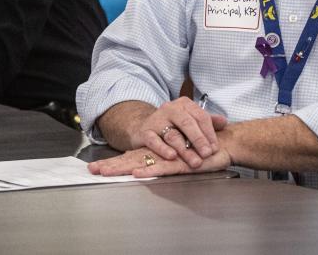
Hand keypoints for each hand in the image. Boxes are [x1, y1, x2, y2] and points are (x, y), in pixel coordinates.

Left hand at [88, 144, 231, 178]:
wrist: (224, 144)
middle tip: (93, 169)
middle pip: (131, 160)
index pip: (132, 158)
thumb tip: (149, 166)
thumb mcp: (181, 158)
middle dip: (112, 166)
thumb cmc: (202, 151)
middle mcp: (159, 153)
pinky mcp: (180, 162)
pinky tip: (138, 174)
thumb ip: (169, 161)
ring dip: (123, 167)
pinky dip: (150, 171)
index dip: (114, 162)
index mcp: (157, 153)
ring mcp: (168, 157)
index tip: (96, 167)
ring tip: (105, 172)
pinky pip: (162, 168)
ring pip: (141, 162)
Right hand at [132, 97, 227, 168]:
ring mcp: (156, 120)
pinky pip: (154, 141)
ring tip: (195, 161)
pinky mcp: (145, 132)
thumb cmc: (173, 125)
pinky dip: (163, 149)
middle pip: (187, 123)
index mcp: (184, 104)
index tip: (215, 148)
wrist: (146, 126)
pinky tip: (172, 156)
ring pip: (173, 135)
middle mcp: (170, 109)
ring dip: (185, 150)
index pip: (200, 117)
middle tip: (207, 154)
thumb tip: (224, 122)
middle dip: (199, 140)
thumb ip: (208, 121)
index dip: (209, 133)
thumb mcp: (191, 120)